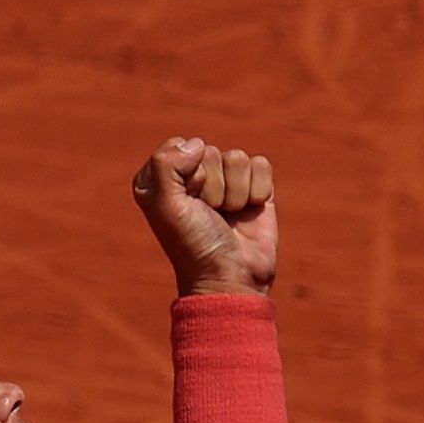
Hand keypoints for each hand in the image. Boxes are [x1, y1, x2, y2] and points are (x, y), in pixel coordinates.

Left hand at [133, 137, 278, 295]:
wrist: (231, 279)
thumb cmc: (194, 245)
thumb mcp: (166, 206)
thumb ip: (166, 164)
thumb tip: (197, 144)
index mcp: (162, 178)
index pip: (180, 146)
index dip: (188, 175)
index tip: (189, 205)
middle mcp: (193, 176)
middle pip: (209, 151)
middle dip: (213, 187)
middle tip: (210, 216)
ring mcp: (226, 181)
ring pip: (237, 158)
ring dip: (235, 193)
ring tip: (228, 217)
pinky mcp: (254, 187)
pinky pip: (261, 165)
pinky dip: (258, 191)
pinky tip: (249, 212)